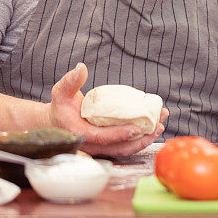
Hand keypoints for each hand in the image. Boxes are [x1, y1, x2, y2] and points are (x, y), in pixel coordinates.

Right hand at [45, 63, 167, 156]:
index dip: (119, 134)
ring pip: (125, 149)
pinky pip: (126, 146)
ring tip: (160, 125)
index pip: (103, 138)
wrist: (57, 122)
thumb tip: (81, 68)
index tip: (136, 128)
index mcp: (81, 134)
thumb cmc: (61, 107)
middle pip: (120, 148)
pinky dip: (140, 138)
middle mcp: (92, 145)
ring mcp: (101, 148)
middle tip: (158, 125)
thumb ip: (71, 81)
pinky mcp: (108, 146)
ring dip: (145, 139)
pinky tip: (152, 127)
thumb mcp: (61, 92)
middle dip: (142, 138)